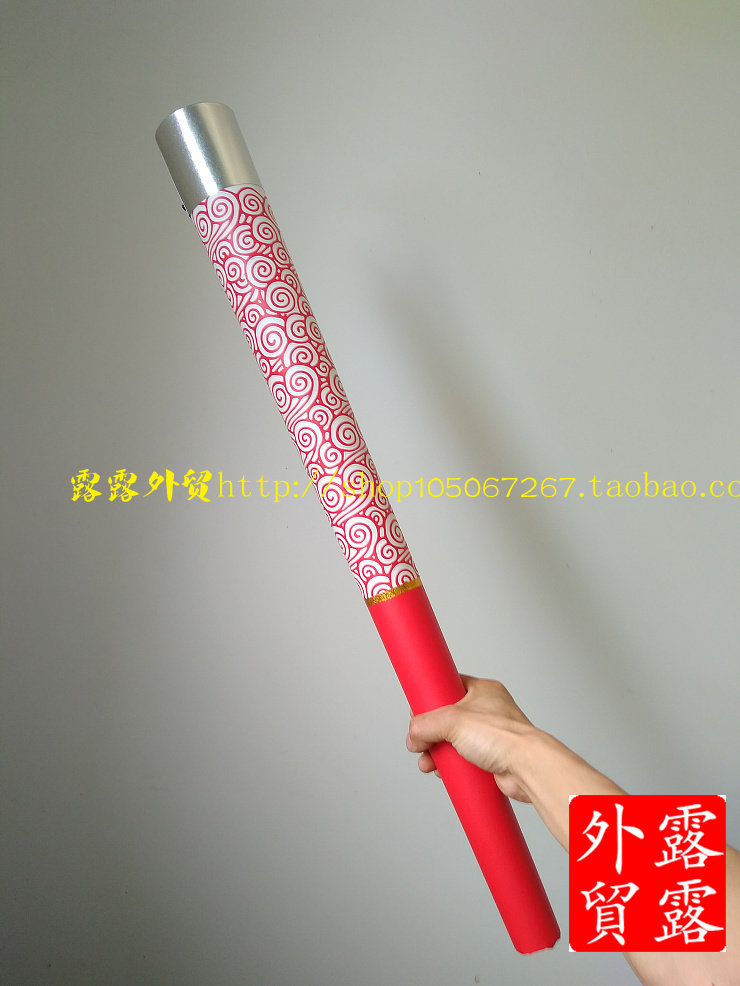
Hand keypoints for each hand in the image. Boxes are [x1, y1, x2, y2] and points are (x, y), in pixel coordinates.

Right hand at [405, 675, 536, 801]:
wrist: (527, 768)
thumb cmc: (504, 736)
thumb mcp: (453, 721)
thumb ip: (427, 724)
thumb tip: (414, 735)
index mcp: (482, 691)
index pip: (449, 686)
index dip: (431, 697)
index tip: (417, 709)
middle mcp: (486, 711)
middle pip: (447, 718)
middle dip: (430, 733)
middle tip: (420, 741)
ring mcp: (488, 736)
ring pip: (453, 741)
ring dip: (437, 752)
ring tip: (429, 762)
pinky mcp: (488, 758)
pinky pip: (462, 760)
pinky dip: (451, 766)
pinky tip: (443, 772)